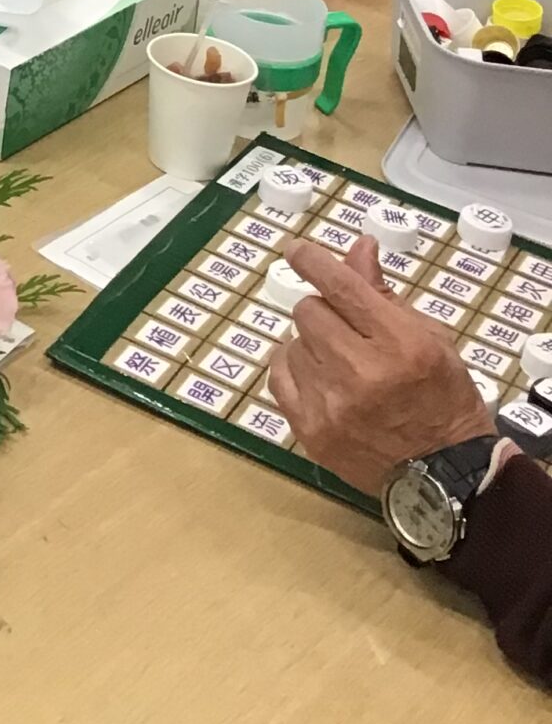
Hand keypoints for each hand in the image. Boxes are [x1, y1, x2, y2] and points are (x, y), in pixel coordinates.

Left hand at [267, 236, 492, 493]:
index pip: (340, 286)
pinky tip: (316, 377)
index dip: (312, 261)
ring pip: (293, 343)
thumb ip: (384, 293)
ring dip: (312, 346)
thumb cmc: (443, 399)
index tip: (296, 250)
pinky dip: (294, 370)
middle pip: (309, 311)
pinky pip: (278, 377)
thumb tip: (358, 247)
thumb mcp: (430, 338)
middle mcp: (361, 372)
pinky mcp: (310, 431)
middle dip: (326, 313)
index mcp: (399, 343)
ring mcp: (331, 405)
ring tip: (342, 366)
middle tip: (348, 332)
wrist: (446, 475)